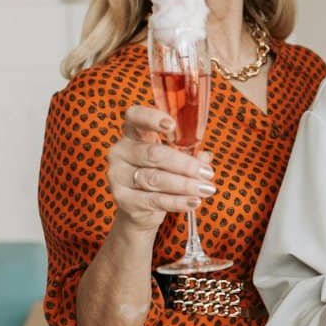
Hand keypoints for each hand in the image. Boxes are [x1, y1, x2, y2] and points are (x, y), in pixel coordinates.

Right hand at [107, 105, 216, 232]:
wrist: (140, 208)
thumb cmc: (159, 174)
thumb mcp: (173, 160)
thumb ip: (188, 154)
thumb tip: (205, 157)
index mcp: (133, 134)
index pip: (135, 117)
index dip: (151, 118)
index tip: (172, 125)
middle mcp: (120, 152)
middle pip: (154, 154)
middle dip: (185, 164)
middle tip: (207, 173)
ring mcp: (118, 176)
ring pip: (155, 178)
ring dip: (185, 184)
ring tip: (206, 188)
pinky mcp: (122, 199)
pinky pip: (154, 200)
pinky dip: (178, 201)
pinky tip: (194, 201)